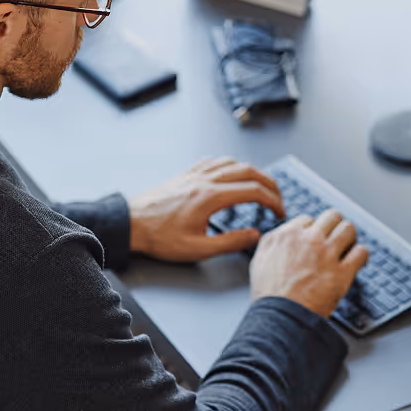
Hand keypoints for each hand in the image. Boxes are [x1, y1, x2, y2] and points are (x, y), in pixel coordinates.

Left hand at [128, 158, 285, 262]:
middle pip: (248, 171)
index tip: (280, 211)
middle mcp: (205, 180)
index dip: (273, 200)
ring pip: (233, 162)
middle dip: (269, 183)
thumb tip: (254, 235)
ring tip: (261, 185)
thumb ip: (230, 242)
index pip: (253, 191)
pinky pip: (214, 161)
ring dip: (252, 171)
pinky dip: (230, 165)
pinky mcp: (186, 174)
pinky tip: (232, 172)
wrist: (131, 224)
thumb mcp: (198, 249)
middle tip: (278, 197)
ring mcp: (195, 174)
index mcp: (211, 197)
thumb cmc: (159, 237)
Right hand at [249, 209, 369, 316]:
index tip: (317, 237)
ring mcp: (327, 254)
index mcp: (287, 236)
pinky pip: (361, 252)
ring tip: (349, 246)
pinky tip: (358, 260)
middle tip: (336, 236)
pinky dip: (362, 255)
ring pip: (348, 229)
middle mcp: (308, 240)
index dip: (314, 229)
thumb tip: (281, 237)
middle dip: (335, 226)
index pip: (308, 220)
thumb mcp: (259, 261)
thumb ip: (272, 244)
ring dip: (350, 237)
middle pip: (332, 217)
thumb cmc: (269, 296)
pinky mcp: (342, 272)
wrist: (280, 318)